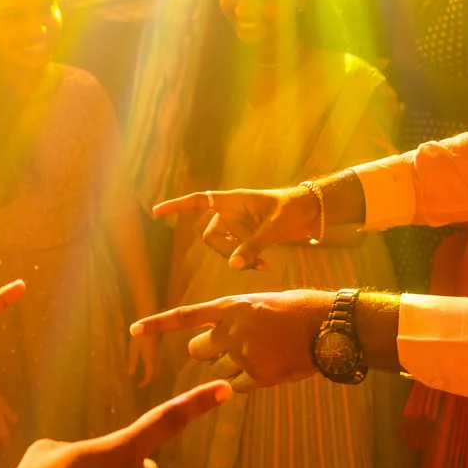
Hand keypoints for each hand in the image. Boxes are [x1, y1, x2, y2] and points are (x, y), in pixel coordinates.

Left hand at [127, 333, 158, 388]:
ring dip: (150, 375)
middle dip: (148, 381)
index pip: (149, 376)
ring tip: (142, 379)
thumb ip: (132, 362)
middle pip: (154, 375)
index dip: (145, 383)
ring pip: (156, 370)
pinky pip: (156, 364)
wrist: (153, 324)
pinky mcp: (157, 352)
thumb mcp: (133, 349)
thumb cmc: (141, 336)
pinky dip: (151, 369)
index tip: (138, 386)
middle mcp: (155, 360)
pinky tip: (146, 368)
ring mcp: (157, 356)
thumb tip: (130, 374)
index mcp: (150, 361)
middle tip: (140, 385)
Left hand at [130, 290, 328, 390]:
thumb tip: (224, 336)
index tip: (134, 330)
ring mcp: (244, 355)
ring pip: (219, 370)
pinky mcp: (259, 376)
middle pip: (197, 350)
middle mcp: (232, 330)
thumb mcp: (262, 303)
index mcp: (231, 307)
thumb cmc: (299, 310)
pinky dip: (249, 382)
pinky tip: (272, 367)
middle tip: (230, 347)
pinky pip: (238, 386)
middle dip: (208, 351)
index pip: (184, 316)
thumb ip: (238, 318)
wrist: (330, 325)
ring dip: (231, 367)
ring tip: (264, 352)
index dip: (157, 325)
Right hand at [154, 186, 317, 269]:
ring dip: (237, 258)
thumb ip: (251, 246)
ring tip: (261, 265)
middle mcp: (230, 212)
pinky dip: (247, 260)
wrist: (311, 212)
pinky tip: (265, 266)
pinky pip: (236, 252)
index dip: (177, 206)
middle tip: (245, 261)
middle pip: (209, 235)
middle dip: (224, 251)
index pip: (199, 201)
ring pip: (223, 247)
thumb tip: (232, 266)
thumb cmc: (292, 209)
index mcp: (232, 201)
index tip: (157, 212)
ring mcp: (238, 225)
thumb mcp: (272, 228)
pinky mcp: (247, 236)